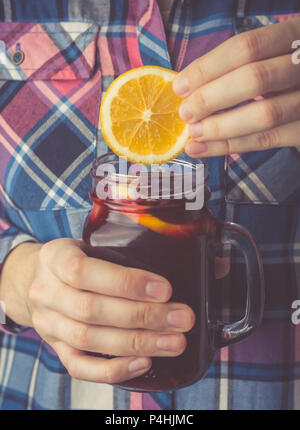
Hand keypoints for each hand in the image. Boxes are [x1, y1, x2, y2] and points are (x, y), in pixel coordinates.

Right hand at [27, 238, 194, 383]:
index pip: (86, 270)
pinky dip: (114, 369)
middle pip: (93, 310)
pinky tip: (145, 363)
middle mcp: (47, 291)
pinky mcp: (56, 348)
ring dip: (136, 343)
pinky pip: (81, 367)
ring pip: (89, 340)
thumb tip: (215, 264)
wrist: (34, 279)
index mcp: (56, 257)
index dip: (127, 282)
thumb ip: (144, 249)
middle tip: (182, 319)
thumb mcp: (96, 242)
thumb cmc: (77, 258)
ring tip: (174, 342)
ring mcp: (49, 324)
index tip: (165, 289)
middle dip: (142, 317)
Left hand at [173, 16, 299, 156]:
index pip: (247, 46)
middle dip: (211, 98)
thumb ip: (237, 65)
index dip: (208, 67)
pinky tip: (203, 149)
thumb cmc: (283, 76)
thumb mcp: (270, 56)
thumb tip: (185, 86)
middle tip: (185, 113)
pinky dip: (230, 146)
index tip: (179, 86)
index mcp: (295, 35)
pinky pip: (267, 141)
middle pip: (255, 79)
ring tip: (192, 134)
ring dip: (220, 127)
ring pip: (264, 114)